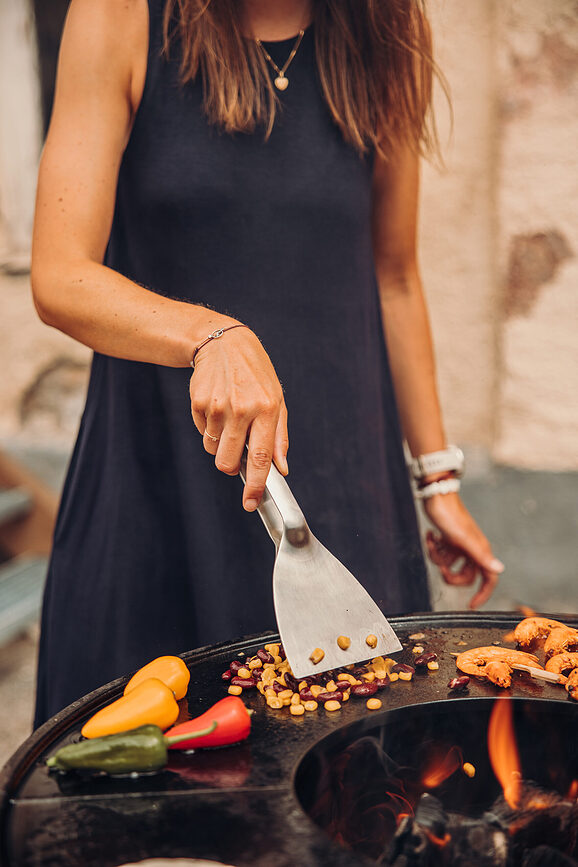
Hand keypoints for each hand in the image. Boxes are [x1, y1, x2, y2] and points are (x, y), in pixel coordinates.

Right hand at [189, 323, 287, 510]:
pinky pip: (202, 433)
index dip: (255, 485)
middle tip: (236, 452)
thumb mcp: (277, 400)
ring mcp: (218, 406)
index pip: (261, 457)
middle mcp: (242, 409)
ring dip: (220, 444)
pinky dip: (210, 428)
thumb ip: (279, 438)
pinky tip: (218, 406)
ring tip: (230, 418)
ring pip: (213, 450)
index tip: (250, 503)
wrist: (224, 344)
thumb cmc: (256, 375)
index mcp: (266, 409)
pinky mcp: (199, 403)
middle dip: (231, 466)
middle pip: (228, 462)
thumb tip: (282, 469)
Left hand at [422, 492, 503, 608]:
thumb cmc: (450, 515)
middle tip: (442, 571)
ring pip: (450, 565)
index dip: (483, 594)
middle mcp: (472, 549)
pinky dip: (433, 547)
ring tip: (434, 542)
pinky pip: (441, 554)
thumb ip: (481, 555)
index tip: (471, 605)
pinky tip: (431, 535)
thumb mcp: (463, 539)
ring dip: (438, 557)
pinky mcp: (448, 540)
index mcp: (480, 550)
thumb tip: (499, 570)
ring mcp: (459, 545)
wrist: (436, 496)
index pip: (489, 578)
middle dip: (452, 576)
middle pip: (466, 576)